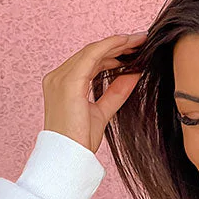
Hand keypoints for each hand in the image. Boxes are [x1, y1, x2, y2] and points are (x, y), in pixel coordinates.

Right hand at [42, 31, 148, 154]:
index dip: (111, 53)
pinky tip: (126, 43)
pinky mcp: (68, 82)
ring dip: (116, 44)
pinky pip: (92, 56)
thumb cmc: (80, 142)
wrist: (68, 158)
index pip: (89, 62)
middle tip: (140, 41)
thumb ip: (115, 93)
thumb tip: (134, 75)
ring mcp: (60, 78)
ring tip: (138, 41)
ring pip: (92, 51)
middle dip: (116, 46)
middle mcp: (58, 77)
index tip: (132, 49)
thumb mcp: (102, 112)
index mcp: (62, 85)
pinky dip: (110, 47)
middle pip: (90, 53)